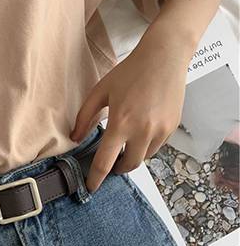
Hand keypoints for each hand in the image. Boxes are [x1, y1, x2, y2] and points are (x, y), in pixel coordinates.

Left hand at [70, 30, 190, 192]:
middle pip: (128, 166)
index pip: (105, 161)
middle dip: (116, 169)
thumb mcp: (100, 92)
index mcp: (121, 123)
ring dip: (132, 156)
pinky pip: (156, 147)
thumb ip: (84, 117)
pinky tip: (139, 132)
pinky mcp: (172, 128)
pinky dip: (145, 146)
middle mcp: (142, 131)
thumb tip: (74, 138)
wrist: (163, 58)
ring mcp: (160, 131)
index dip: (96, 178)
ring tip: (124, 143)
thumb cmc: (129, 72)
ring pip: (143, 158)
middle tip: (109, 163)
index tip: (91, 187)